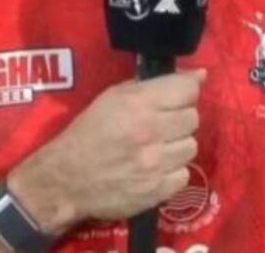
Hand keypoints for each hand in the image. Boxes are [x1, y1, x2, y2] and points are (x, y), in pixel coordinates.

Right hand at [8, 70, 206, 234]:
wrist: (64, 180)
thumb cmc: (88, 133)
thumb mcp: (114, 97)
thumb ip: (157, 84)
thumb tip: (200, 75)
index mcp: (139, 103)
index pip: (188, 90)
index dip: (185, 93)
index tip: (175, 99)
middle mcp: (151, 131)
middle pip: (193, 119)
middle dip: (179, 120)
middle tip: (161, 127)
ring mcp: (156, 162)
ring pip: (191, 147)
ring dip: (177, 147)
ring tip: (156, 150)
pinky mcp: (158, 189)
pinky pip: (184, 175)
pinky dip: (172, 172)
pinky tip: (154, 170)